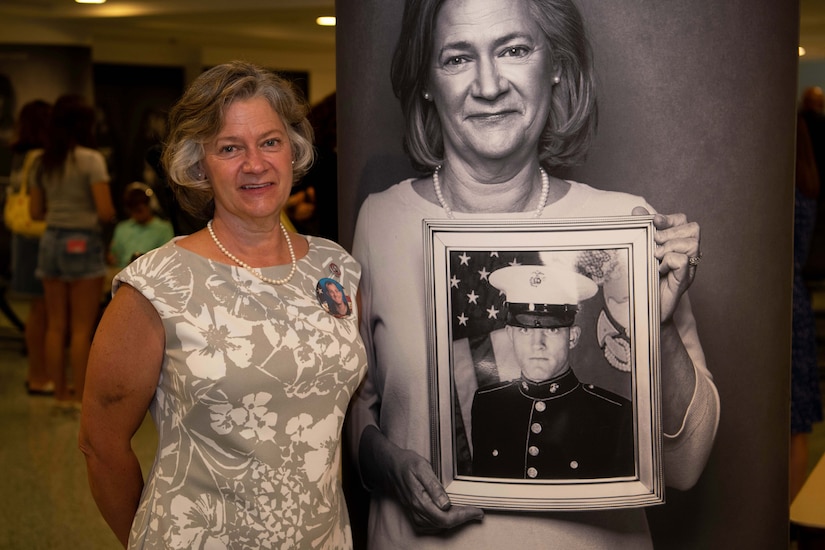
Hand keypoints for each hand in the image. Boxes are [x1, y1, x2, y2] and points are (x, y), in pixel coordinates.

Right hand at [360, 426, 483, 532]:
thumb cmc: (406, 463)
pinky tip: (450, 515)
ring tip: (466, 512)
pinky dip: (443, 522)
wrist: (389, 465)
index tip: (477, 511)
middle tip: (475, 511)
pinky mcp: (413, 512)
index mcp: (420, 500)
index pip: (446, 517)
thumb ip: (434, 486)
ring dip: (454, 521)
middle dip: (462, 519)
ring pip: (437, 526)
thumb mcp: (422, 468)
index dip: (464, 516)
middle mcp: (417, 510)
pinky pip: (430, 525)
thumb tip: (446, 504)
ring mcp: (414, 513)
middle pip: (443, 524)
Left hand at [632, 207, 700, 322]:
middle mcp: (688, 254)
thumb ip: (641, 230)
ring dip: (669, 247)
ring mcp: (688, 268)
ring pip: (691, 243)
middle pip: (693, 228)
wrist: (641, 309)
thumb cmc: (643, 279)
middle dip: (669, 233)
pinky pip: (683, 260)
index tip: (654, 222)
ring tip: (656, 258)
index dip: (669, 218)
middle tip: (654, 245)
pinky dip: (669, 261)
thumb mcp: (640, 251)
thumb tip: (638, 210)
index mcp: (678, 244)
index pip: (683, 220)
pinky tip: (660, 269)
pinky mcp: (683, 280)